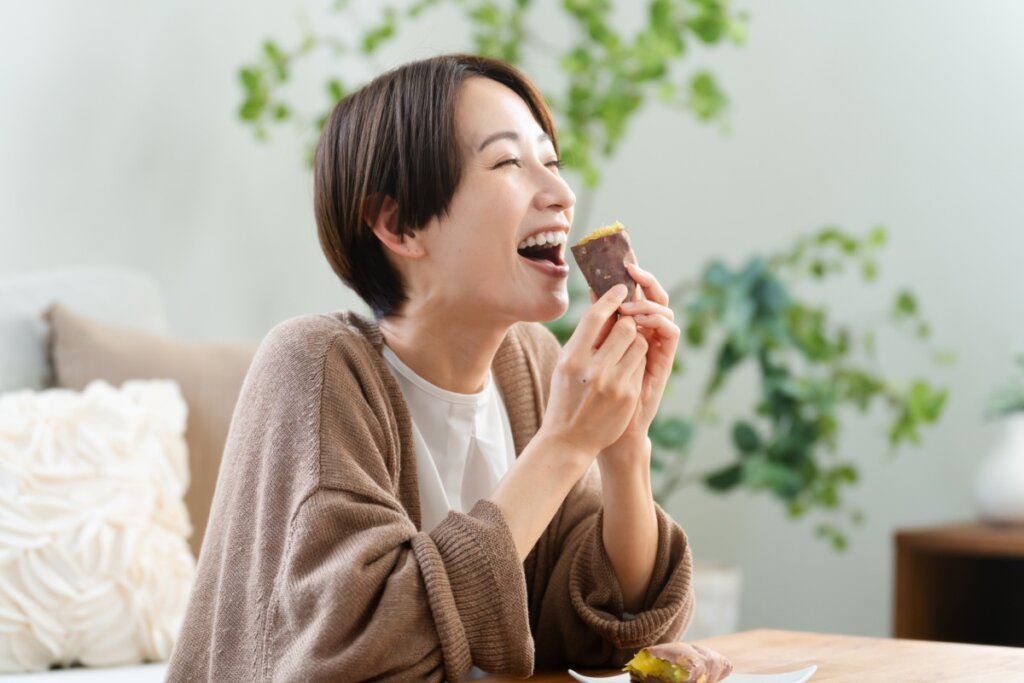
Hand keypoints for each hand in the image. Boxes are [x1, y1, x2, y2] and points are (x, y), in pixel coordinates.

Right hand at [539, 283, 647, 460]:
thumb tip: (601, 303)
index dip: (612, 297)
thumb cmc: (565, 396)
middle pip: (625, 327)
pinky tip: (624, 372)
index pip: (597, 316)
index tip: (621, 287)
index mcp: (572, 357)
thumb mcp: (565, 364)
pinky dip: (636, 361)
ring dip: (635, 342)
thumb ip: (584, 337)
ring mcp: (613, 383)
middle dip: (629, 322)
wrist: (569, 440)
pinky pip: (642, 364)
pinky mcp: (628, 394)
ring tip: (622, 352)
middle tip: (626, 323)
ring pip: (639, 343)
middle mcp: (592, 369)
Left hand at [598, 263, 680, 470]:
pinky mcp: (664, 360)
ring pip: (665, 310)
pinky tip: (642, 321)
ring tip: (629, 306)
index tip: (617, 259)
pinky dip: (659, 321)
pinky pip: (672, 332)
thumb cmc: (592, 391)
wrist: (602, 428)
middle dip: (644, 278)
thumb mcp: (590, 350)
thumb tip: (591, 289)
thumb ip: (597, 322)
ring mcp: (656, 345)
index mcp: (628, 326)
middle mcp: (645, 332)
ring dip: (648, 302)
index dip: (630, 275)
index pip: (634, 292)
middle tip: (630, 268)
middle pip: (653, 296)